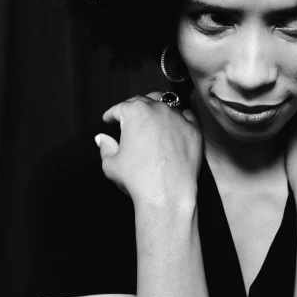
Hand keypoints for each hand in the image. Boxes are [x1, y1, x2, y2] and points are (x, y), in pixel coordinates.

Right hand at [95, 91, 201, 206]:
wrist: (167, 194)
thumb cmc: (137, 179)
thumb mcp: (111, 164)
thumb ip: (106, 147)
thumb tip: (102, 139)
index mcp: (134, 112)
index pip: (119, 108)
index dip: (111, 114)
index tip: (108, 119)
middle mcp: (157, 109)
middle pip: (143, 101)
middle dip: (133, 108)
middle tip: (128, 118)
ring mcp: (178, 118)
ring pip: (166, 104)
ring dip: (156, 109)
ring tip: (152, 118)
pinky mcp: (193, 130)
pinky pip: (186, 116)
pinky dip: (180, 117)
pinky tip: (175, 123)